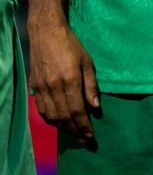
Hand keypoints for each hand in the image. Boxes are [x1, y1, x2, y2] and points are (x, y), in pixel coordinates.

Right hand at [28, 13, 97, 139]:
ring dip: (63, 128)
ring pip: (52, 116)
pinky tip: (59, 124)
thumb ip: (91, 86)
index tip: (91, 137)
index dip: (84, 126)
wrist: (46, 33)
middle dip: (75, 132)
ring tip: (75, 134)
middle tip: (85, 141)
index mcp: (70, 80)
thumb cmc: (71, 45)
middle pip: (64, 117)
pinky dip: (51, 120)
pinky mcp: (34, 88)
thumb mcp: (87, 62)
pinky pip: (42, 110)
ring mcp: (41, 88)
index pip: (77, 111)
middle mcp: (53, 87)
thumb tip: (95, 107)